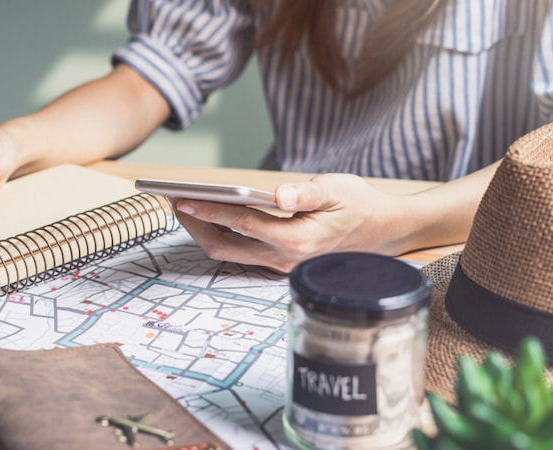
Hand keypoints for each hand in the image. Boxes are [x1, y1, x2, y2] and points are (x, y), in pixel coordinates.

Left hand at [172, 174, 406, 272]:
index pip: (242, 225)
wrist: (383, 232)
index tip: (182, 200)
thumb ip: (307, 193)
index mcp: (297, 240)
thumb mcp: (338, 189)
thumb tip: (278, 194)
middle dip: (194, 224)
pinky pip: (240, 252)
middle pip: (225, 246)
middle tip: (170, 200)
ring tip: (182, 205)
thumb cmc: (359, 205)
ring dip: (203, 231)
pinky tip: (209, 216)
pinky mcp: (278, 261)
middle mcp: (284, 258)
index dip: (210, 211)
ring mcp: (280, 264)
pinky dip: (220, 234)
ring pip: (229, 252)